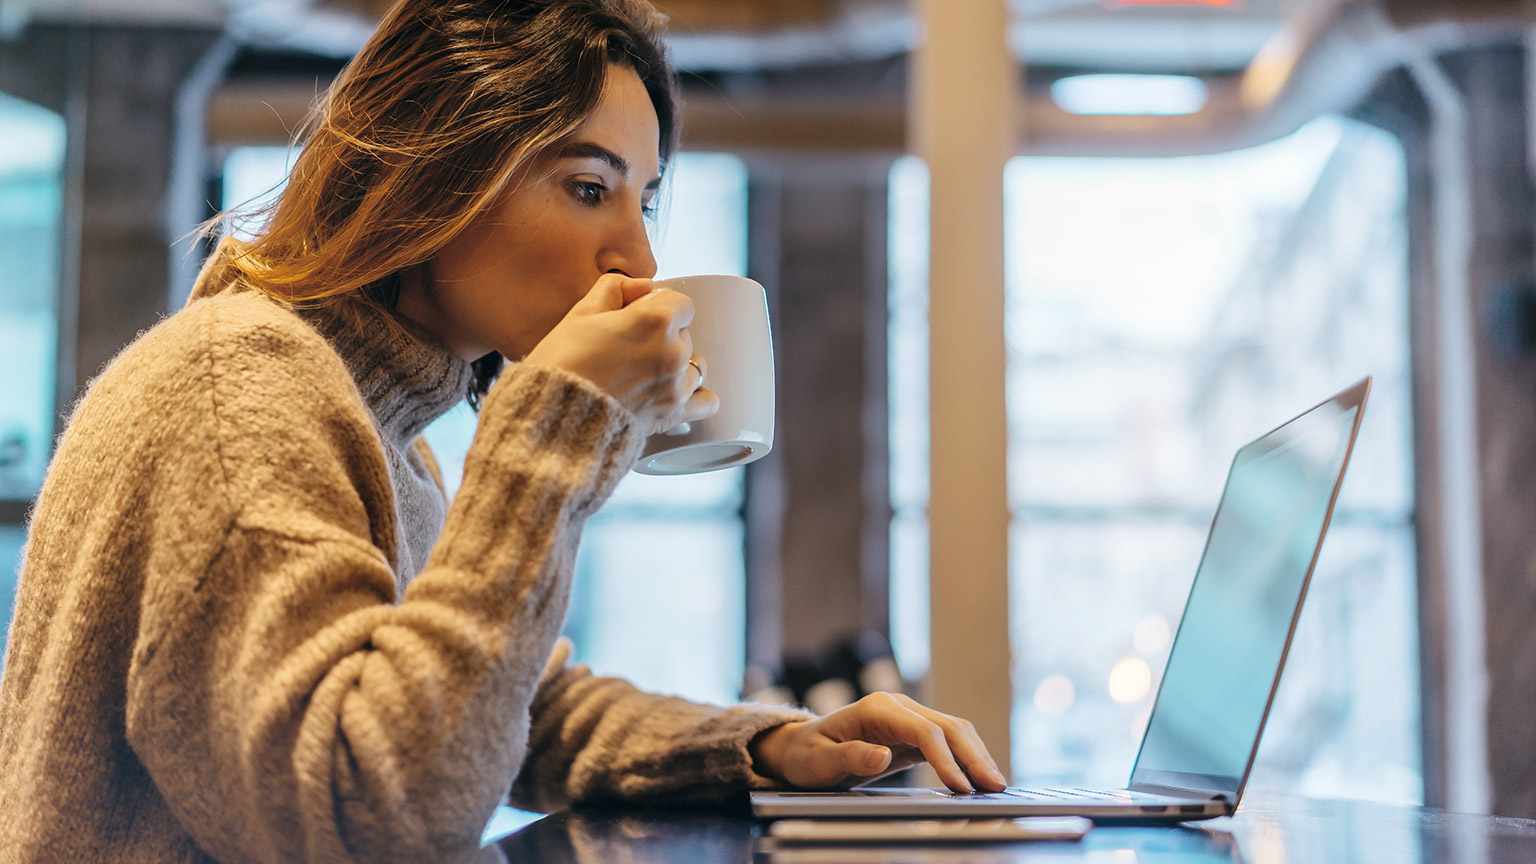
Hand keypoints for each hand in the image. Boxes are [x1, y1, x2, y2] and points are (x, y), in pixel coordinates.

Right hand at [523, 274, 717, 434]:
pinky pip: (706, 402)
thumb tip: (643, 286)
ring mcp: (676, 384)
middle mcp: (673, 351)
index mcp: (655, 320)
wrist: (554, 417)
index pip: (680, 302)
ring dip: (677, 365)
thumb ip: (614, 289)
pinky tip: (680, 393)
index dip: (658, 306)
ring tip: (646, 372)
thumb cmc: (562, 364)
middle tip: (630, 348)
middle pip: (684, 333)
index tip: (640, 317)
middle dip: (663, 337)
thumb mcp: (580, 314)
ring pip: (693, 364)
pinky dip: (697, 397)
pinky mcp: (673, 413)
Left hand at [748, 692, 1007, 793]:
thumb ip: (850, 756)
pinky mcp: (912, 735)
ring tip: (995, 785)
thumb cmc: (807, 755)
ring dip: (976, 756)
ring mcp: (908, 719)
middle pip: (948, 726)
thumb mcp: (819, 761)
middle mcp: (898, 707)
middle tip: (995, 787)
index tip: (960, 787)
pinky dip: (966, 759)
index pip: (924, 730)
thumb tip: (883, 755)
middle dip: (974, 756)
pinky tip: (978, 779)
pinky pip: (947, 744)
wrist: (801, 748)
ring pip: (954, 732)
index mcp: (877, 708)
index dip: (946, 758)